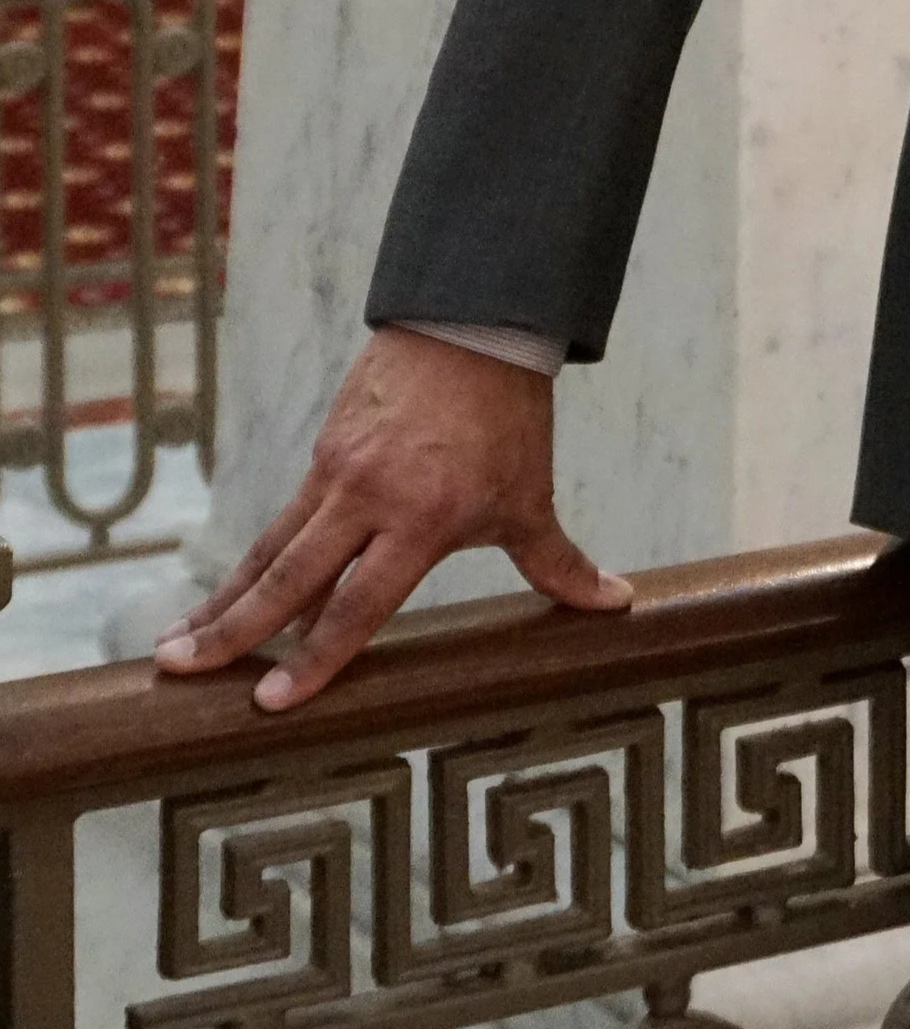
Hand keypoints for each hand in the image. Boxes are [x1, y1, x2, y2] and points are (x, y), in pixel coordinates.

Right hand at [152, 328, 629, 709]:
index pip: (357, 604)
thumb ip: (558, 562)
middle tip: (180, 673)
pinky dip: (251, 560)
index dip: (315, 658)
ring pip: (271, 548)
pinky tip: (222, 596)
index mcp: (422, 519)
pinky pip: (283, 517)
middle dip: (232, 632)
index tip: (272, 703)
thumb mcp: (528, 496)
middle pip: (289, 578)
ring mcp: (338, 472)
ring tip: (174, 648)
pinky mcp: (325, 450)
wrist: (475, 325)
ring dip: (223, 600)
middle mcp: (369, 498)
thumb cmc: (507, 421)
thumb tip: (615, 603)